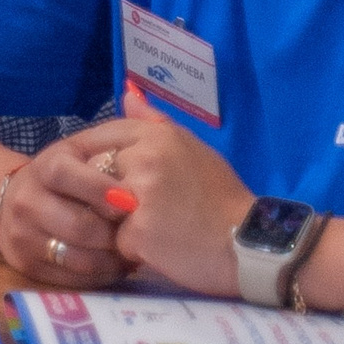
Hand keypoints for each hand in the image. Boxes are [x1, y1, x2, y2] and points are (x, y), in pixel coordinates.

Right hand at [0, 129, 135, 286]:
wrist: (7, 203)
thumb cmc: (64, 177)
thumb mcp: (80, 150)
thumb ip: (112, 130)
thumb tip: (135, 94)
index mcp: (44, 166)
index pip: (66, 174)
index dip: (99, 189)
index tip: (130, 201)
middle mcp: (26, 201)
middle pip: (76, 225)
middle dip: (114, 234)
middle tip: (140, 234)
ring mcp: (23, 236)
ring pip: (77, 258)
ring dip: (113, 259)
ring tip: (136, 252)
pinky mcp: (26, 267)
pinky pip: (73, 279)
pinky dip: (101, 275)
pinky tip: (117, 265)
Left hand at [56, 82, 253, 295]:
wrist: (249, 244)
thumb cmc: (221, 197)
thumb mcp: (193, 148)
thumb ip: (155, 123)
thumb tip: (127, 94)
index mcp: (158, 135)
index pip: (103, 134)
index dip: (97, 156)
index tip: (107, 176)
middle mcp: (145, 158)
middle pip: (94, 172)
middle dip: (108, 192)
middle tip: (147, 208)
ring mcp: (138, 195)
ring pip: (102, 208)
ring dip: (119, 221)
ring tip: (156, 227)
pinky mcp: (137, 232)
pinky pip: (117, 241)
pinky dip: (133, 249)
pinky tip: (162, 249)